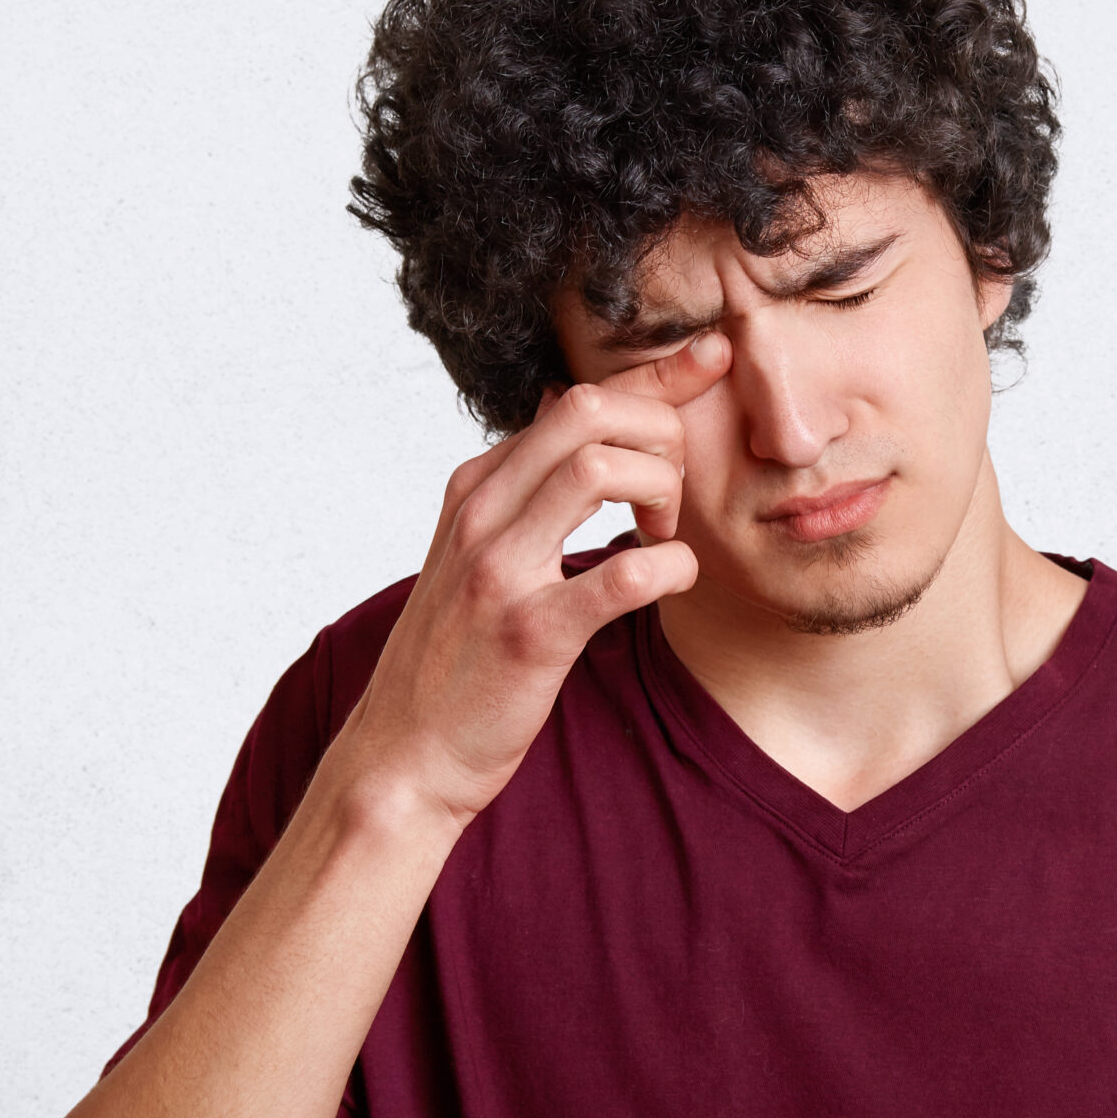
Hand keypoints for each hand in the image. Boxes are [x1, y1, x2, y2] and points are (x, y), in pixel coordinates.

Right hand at [326, 331, 731, 827]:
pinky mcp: (529, 635)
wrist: (403, 755)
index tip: (713, 362)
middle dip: (661, 432)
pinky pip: (621, 577)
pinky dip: (669, 569)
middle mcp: (481, 514)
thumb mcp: (473, 553)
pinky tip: (670, 580)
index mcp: (476, 488)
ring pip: (599, 468)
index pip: (576, 400)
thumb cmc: (455, 659)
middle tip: (671, 497)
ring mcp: (500, 571)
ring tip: (662, 536)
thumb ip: (520, 492)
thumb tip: (568, 416)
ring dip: (661, 491)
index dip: (658, 376)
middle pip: (590, 409)